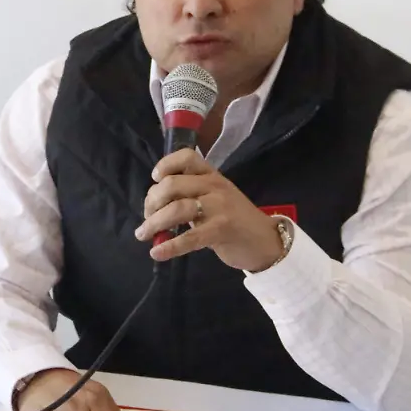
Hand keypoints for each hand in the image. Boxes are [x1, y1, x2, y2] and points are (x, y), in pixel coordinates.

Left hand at [134, 149, 283, 271]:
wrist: (266, 242)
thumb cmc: (234, 220)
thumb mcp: (215, 199)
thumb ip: (189, 196)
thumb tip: (154, 206)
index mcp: (212, 175)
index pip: (187, 157)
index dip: (166, 164)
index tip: (155, 178)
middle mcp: (215, 186)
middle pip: (172, 185)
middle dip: (151, 202)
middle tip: (146, 217)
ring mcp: (219, 206)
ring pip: (176, 209)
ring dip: (153, 223)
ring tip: (144, 235)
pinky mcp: (222, 229)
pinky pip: (189, 237)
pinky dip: (169, 246)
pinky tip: (157, 253)